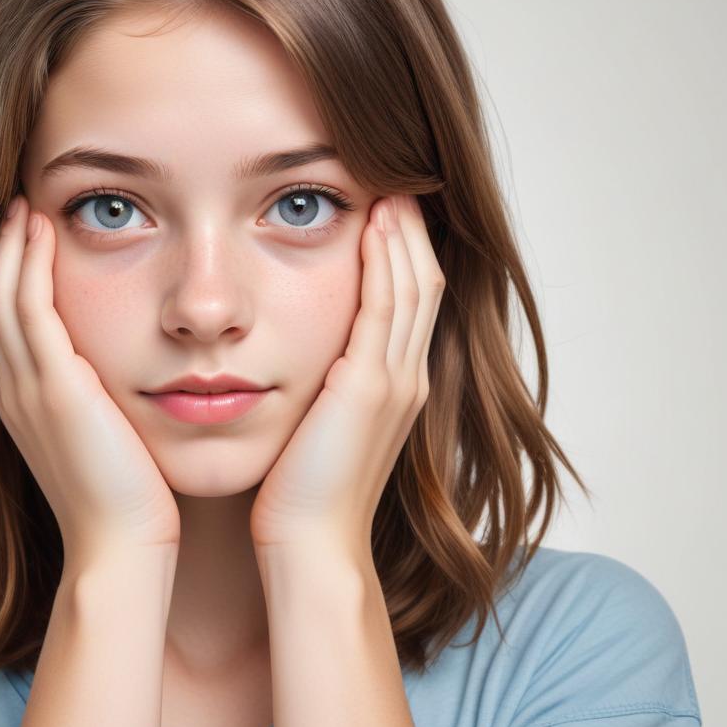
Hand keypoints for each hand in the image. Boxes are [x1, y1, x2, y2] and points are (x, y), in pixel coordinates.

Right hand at [0, 195, 180, 567]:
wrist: (122, 548)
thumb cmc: (129, 501)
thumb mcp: (107, 441)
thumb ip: (102, 406)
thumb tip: (123, 380)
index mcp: (26, 405)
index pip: (5, 326)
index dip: (10, 277)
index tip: (27, 239)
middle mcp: (15, 393)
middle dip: (2, 253)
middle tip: (15, 209)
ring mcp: (27, 390)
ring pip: (1, 298)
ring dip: (12, 248)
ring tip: (25, 207)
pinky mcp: (53, 388)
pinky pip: (29, 309)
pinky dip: (30, 265)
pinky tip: (43, 230)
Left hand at [249, 194, 444, 559]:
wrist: (310, 543)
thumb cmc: (304, 491)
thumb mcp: (322, 426)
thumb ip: (327, 386)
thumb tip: (309, 355)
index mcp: (397, 386)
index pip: (411, 302)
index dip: (406, 254)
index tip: (390, 211)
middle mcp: (408, 378)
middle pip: (423, 285)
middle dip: (413, 233)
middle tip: (400, 184)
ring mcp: (395, 382)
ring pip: (412, 288)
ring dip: (403, 235)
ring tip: (391, 188)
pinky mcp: (368, 387)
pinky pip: (385, 307)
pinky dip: (384, 262)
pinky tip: (373, 224)